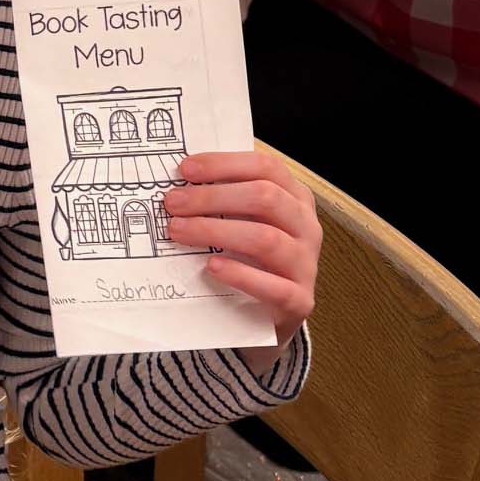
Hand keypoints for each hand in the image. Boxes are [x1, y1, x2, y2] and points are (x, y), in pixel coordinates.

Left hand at [163, 149, 319, 362]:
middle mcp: (306, 227)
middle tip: (173, 203)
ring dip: (216, 231)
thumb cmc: (252, 258)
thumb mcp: (245, 222)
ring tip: (179, 231)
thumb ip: (223, 201)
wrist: (268, 315)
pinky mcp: (299, 301)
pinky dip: (240, 274)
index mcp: (295, 198)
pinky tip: (211, 266)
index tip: (185, 169)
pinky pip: (274, 287)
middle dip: (213, 197)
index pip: (266, 168)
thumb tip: (179, 183)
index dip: (225, 164)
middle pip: (265, 198)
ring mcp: (305, 264)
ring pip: (266, 238)